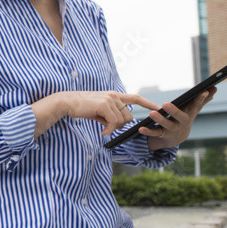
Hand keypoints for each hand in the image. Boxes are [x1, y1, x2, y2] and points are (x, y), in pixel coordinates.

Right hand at [33, 91, 158, 137]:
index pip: (136, 98)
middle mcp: (114, 96)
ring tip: (103, 128)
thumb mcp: (99, 111)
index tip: (159, 108)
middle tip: (108, 127)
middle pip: (129, 116)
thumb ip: (111, 115)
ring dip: (114, 128)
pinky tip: (102, 132)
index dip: (148, 103)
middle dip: (121, 125)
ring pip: (122, 120)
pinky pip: (114, 123)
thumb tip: (119, 125)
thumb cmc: (82, 107)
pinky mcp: (104, 105)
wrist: (68, 103)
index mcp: (114, 95)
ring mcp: (110, 100)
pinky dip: (109, 130)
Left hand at [140, 87, 216, 151]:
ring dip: (160, 120)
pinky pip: (155, 133)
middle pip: (180, 117)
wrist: (177, 137)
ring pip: (167, 125)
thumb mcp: (193, 109)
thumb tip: (215, 87)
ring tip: (152, 113)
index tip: (203, 91)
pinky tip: (140, 128)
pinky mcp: (162, 135)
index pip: (196, 105)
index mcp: (190, 113)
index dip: (201, 99)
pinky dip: (148, 131)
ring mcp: (172, 130)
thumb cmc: (185, 117)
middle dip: (174, 111)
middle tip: (166, 104)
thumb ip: (203, 99)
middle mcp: (182, 123)